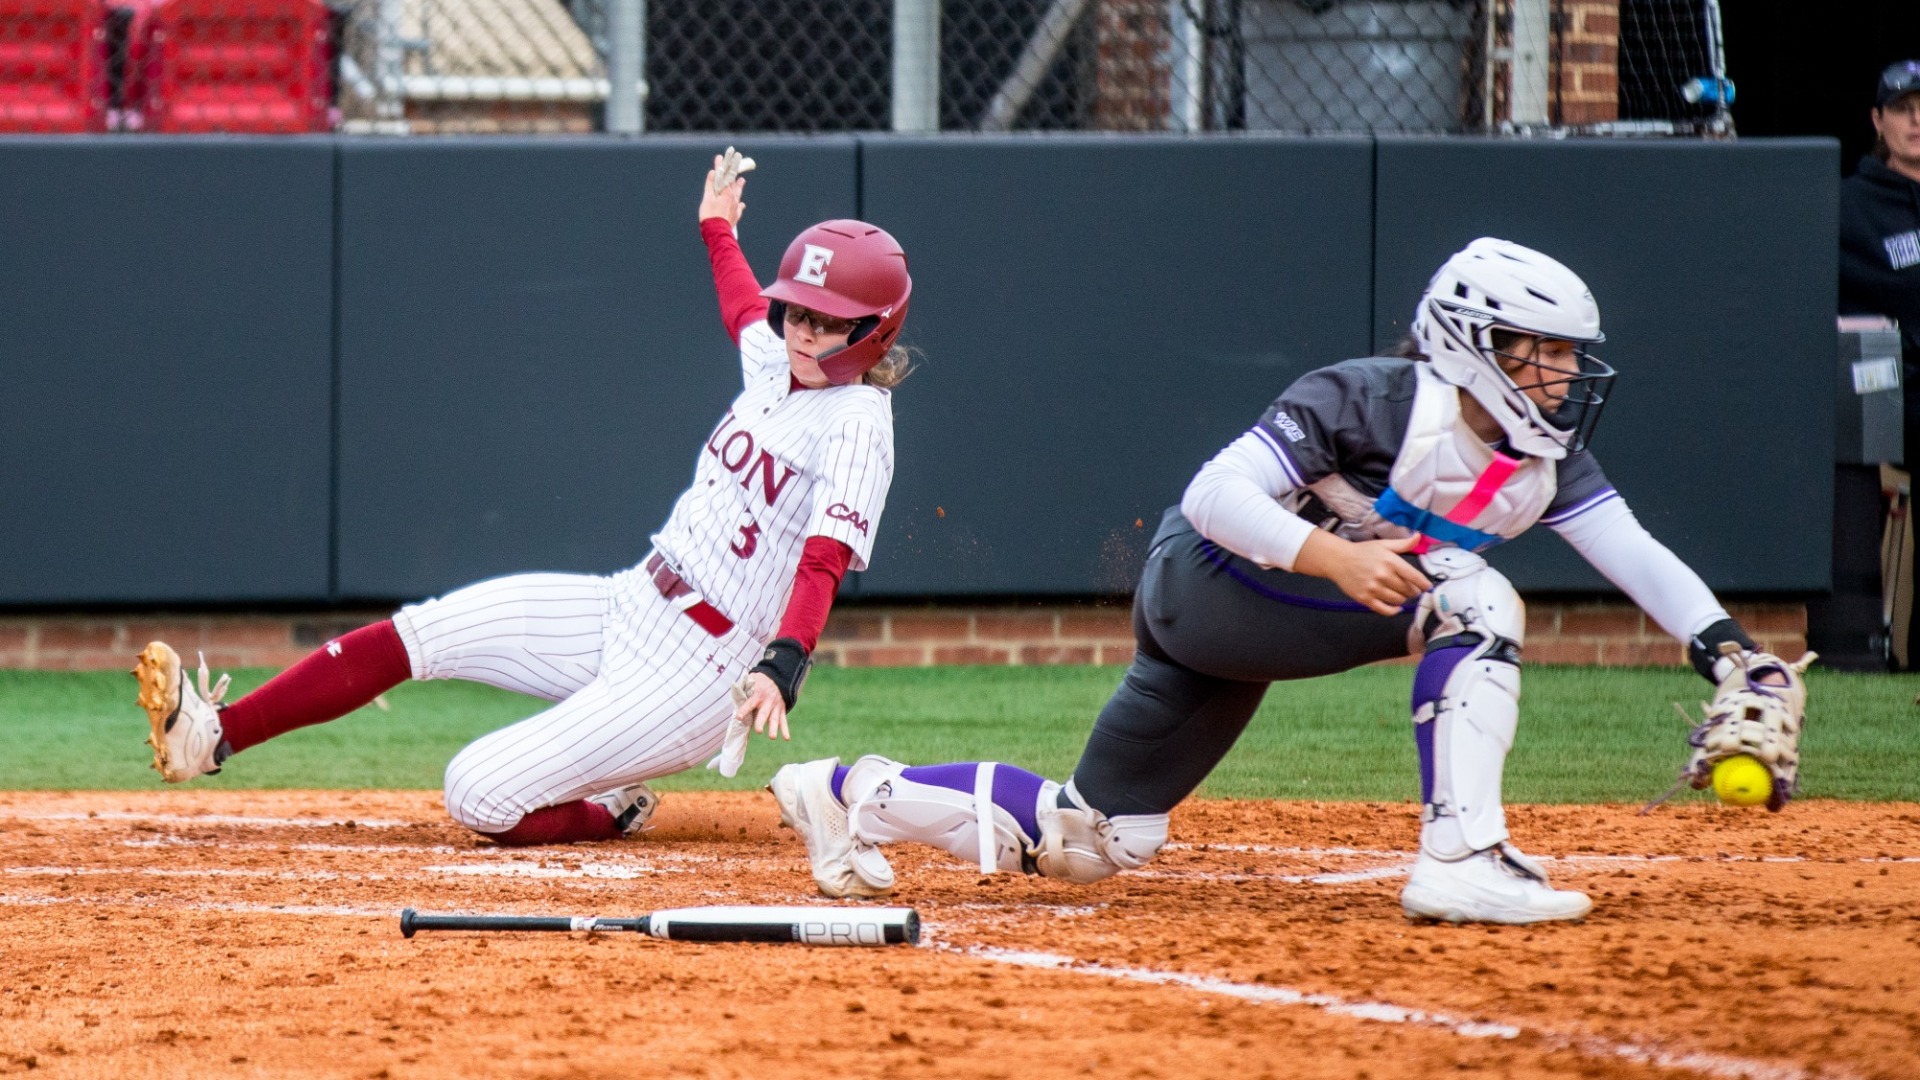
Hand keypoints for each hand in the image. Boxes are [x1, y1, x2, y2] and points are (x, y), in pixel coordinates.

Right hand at [699, 153, 745, 227]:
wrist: (716, 233)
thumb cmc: (710, 215)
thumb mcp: (708, 198)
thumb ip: (711, 185)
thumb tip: (714, 173)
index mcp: (726, 193)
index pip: (726, 175)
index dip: (723, 165)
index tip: (723, 156)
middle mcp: (733, 199)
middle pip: (734, 183)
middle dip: (733, 172)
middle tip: (737, 163)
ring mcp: (735, 208)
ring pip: (738, 194)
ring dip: (739, 187)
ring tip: (742, 180)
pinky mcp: (734, 216)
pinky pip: (738, 209)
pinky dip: (739, 205)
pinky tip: (741, 204)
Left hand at [733, 671, 788, 740]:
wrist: (778, 676)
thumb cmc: (760, 681)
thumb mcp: (751, 680)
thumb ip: (744, 689)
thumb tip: (734, 695)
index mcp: (758, 694)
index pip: (750, 703)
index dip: (744, 710)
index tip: (739, 717)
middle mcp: (767, 701)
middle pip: (764, 713)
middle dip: (761, 722)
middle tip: (759, 731)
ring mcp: (775, 706)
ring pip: (774, 718)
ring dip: (773, 728)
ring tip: (772, 737)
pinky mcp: (781, 710)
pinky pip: (783, 720)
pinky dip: (785, 730)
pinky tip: (786, 738)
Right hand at [1295, 532, 1431, 616]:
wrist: (1338, 560)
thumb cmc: (1362, 551)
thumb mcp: (1383, 544)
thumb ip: (1403, 544)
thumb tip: (1418, 537)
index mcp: (1390, 561)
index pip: (1414, 576)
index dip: (1424, 584)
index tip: (1427, 587)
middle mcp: (1383, 575)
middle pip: (1408, 590)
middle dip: (1413, 591)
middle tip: (1412, 589)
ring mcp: (1374, 588)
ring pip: (1398, 600)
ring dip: (1403, 599)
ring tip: (1401, 595)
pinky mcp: (1365, 598)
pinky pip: (1384, 610)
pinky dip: (1393, 610)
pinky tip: (1396, 607)